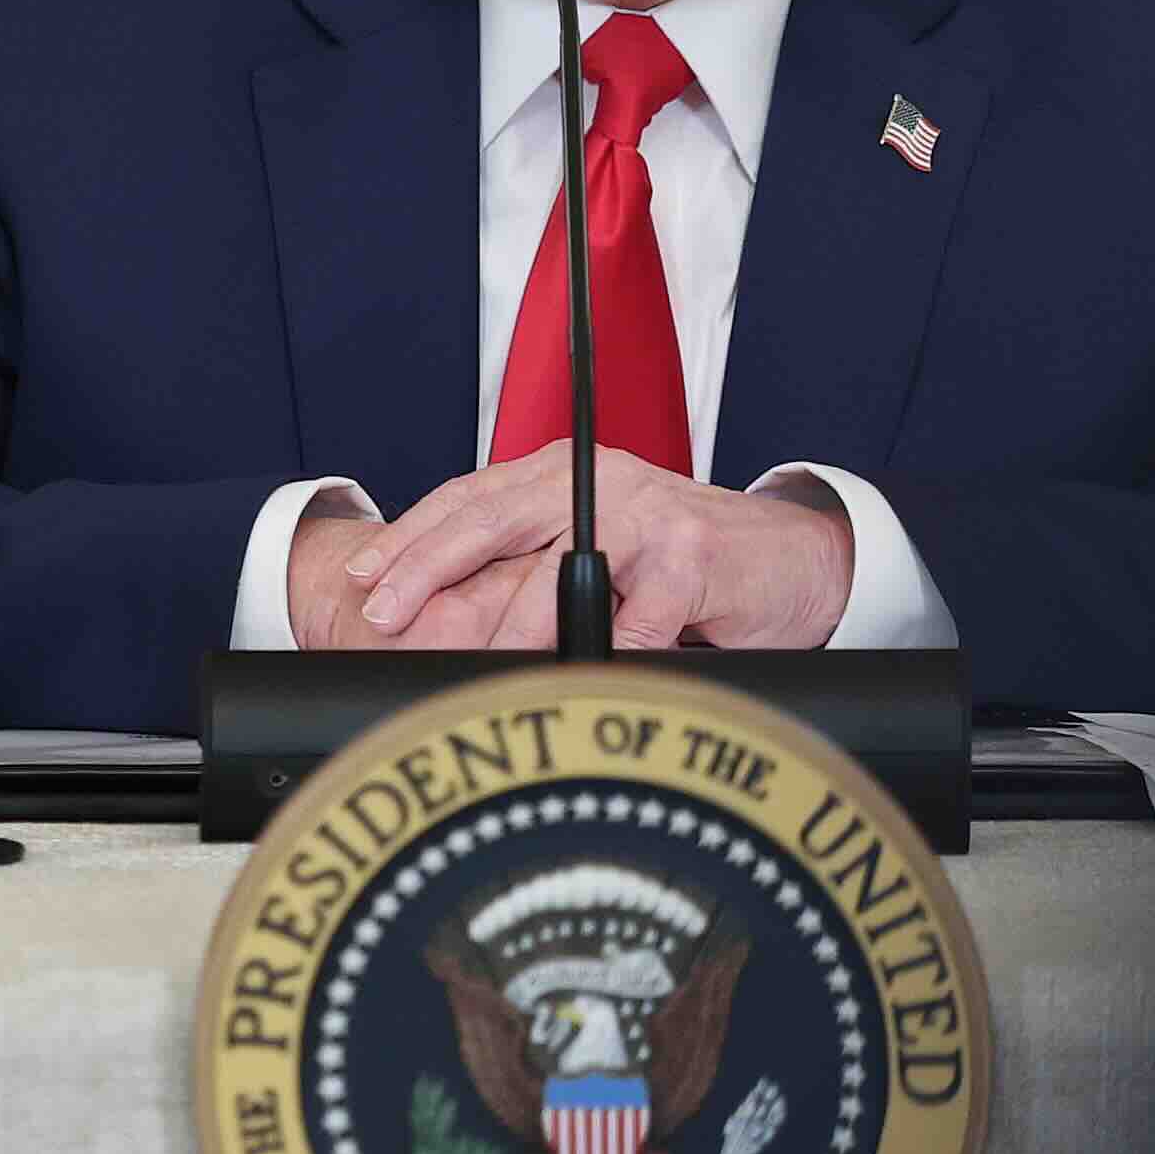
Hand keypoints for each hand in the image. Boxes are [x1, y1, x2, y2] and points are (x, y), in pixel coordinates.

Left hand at [343, 446, 853, 652]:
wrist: (791, 560)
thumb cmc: (680, 567)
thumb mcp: (595, 552)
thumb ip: (528, 568)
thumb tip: (437, 618)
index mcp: (560, 473)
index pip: (469, 498)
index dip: (411, 538)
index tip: (362, 580)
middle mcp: (597, 480)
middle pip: (493, 516)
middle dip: (427, 567)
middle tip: (383, 613)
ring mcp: (647, 515)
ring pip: (557, 570)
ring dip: (509, 628)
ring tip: (468, 667)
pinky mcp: (692, 556)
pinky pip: (637, 620)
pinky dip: (608, 656)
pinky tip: (581, 680)